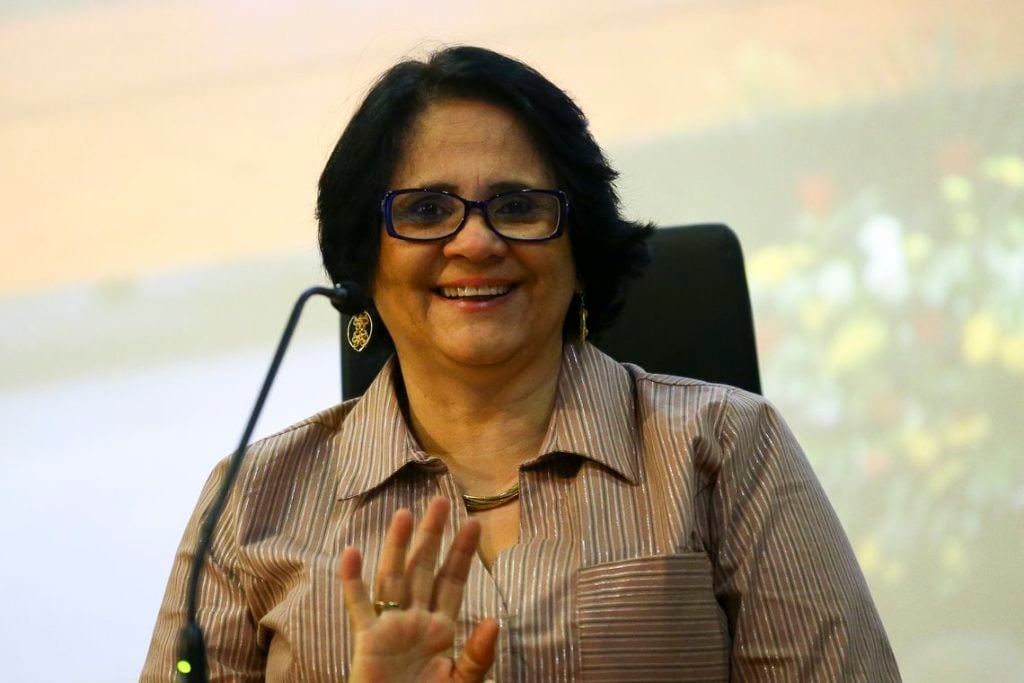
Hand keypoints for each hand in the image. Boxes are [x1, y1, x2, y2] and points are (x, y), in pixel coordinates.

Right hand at [340, 497, 498, 682]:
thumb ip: (479, 654)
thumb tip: (495, 620)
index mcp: (442, 629)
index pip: (453, 582)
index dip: (462, 553)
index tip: (472, 522)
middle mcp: (416, 620)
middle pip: (424, 569)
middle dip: (432, 537)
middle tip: (439, 501)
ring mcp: (390, 627)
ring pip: (393, 578)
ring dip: (397, 546)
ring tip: (404, 513)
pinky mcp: (367, 641)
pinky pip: (358, 606)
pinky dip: (352, 580)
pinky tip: (351, 553)